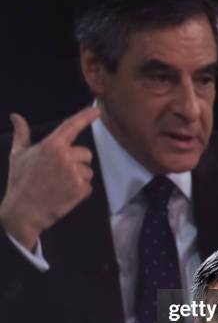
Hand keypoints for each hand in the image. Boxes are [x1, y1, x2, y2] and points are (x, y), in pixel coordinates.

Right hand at [0, 107, 99, 249]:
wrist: (23, 211)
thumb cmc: (20, 182)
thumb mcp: (18, 155)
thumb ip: (21, 134)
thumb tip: (15, 116)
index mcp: (51, 145)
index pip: (71, 126)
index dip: (85, 116)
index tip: (97, 111)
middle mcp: (64, 156)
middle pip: (86, 154)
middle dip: (77, 163)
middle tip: (59, 175)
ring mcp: (73, 173)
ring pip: (88, 172)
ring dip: (79, 179)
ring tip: (60, 186)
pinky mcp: (79, 189)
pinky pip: (88, 187)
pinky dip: (80, 193)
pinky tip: (64, 196)